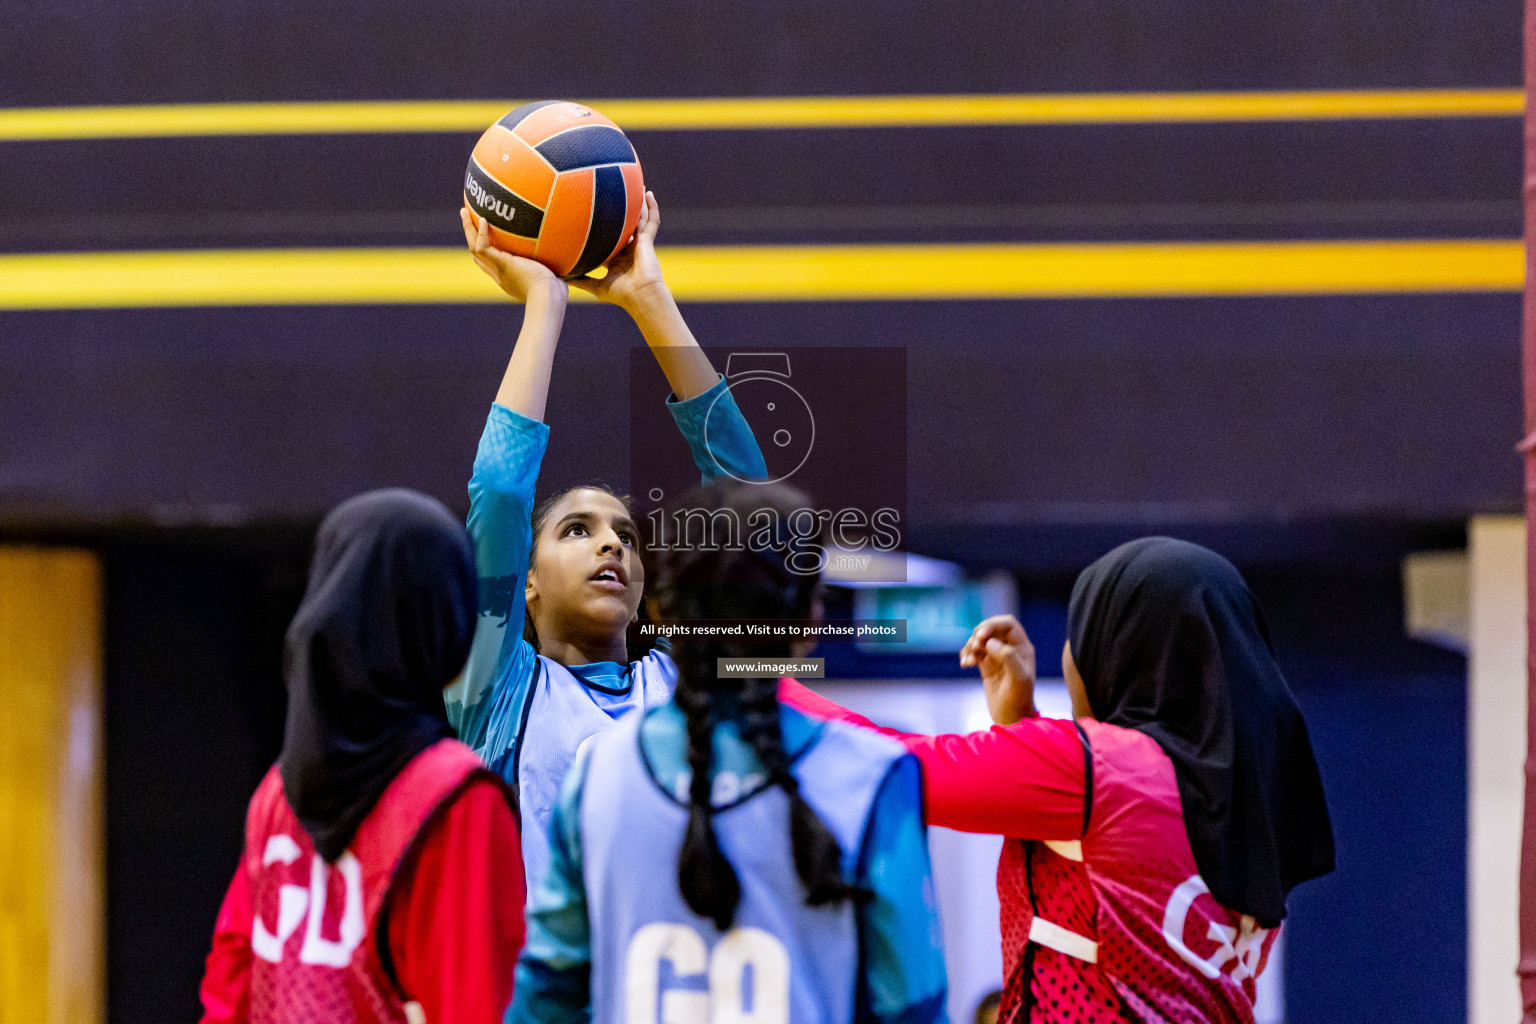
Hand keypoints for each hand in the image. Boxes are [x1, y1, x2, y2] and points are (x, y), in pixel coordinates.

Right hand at [461, 208, 566, 305]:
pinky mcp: (502, 263)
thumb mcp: (555, 279)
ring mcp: (498, 270)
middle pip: (477, 256)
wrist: (550, 299)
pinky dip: (480, 232)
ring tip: (464, 211)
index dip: (486, 250)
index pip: (491, 264)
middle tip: (467, 218)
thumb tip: (569, 264)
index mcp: (509, 279)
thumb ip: (556, 271)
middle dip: (471, 237)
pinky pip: (483, 245)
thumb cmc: (557, 295)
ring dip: (468, 229)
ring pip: (474, 248)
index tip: (486, 236)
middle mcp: (500, 275)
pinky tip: (481, 218)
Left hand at [568, 191, 665, 311]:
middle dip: (622, 211)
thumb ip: (580, 280)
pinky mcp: (648, 241)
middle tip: (613, 195)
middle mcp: (628, 248)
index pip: (608, 240)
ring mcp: (639, 244)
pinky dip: (652, 208)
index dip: (602, 229)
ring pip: (639, 219)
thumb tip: (559, 278)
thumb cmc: (620, 294)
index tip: (591, 216)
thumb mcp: (595, 286)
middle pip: (624, 225)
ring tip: (636, 186)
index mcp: (617, 258)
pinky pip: (652, 221)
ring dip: (639, 203)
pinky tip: (649, 194)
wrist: (640, 296)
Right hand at [960, 615, 1036, 724]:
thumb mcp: (1017, 679)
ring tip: (968, 661)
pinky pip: (974, 651)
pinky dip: (966, 654)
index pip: (1007, 624)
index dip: (993, 624)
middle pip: (991, 628)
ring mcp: (997, 656)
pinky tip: (965, 664)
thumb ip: (1007, 657)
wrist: (1011, 718)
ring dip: (970, 645)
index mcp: (1022, 648)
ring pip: (980, 639)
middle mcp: (1010, 649)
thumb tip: (990, 643)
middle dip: (979, 634)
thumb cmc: (1018, 700)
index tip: (980, 636)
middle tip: (974, 647)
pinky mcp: (986, 665)